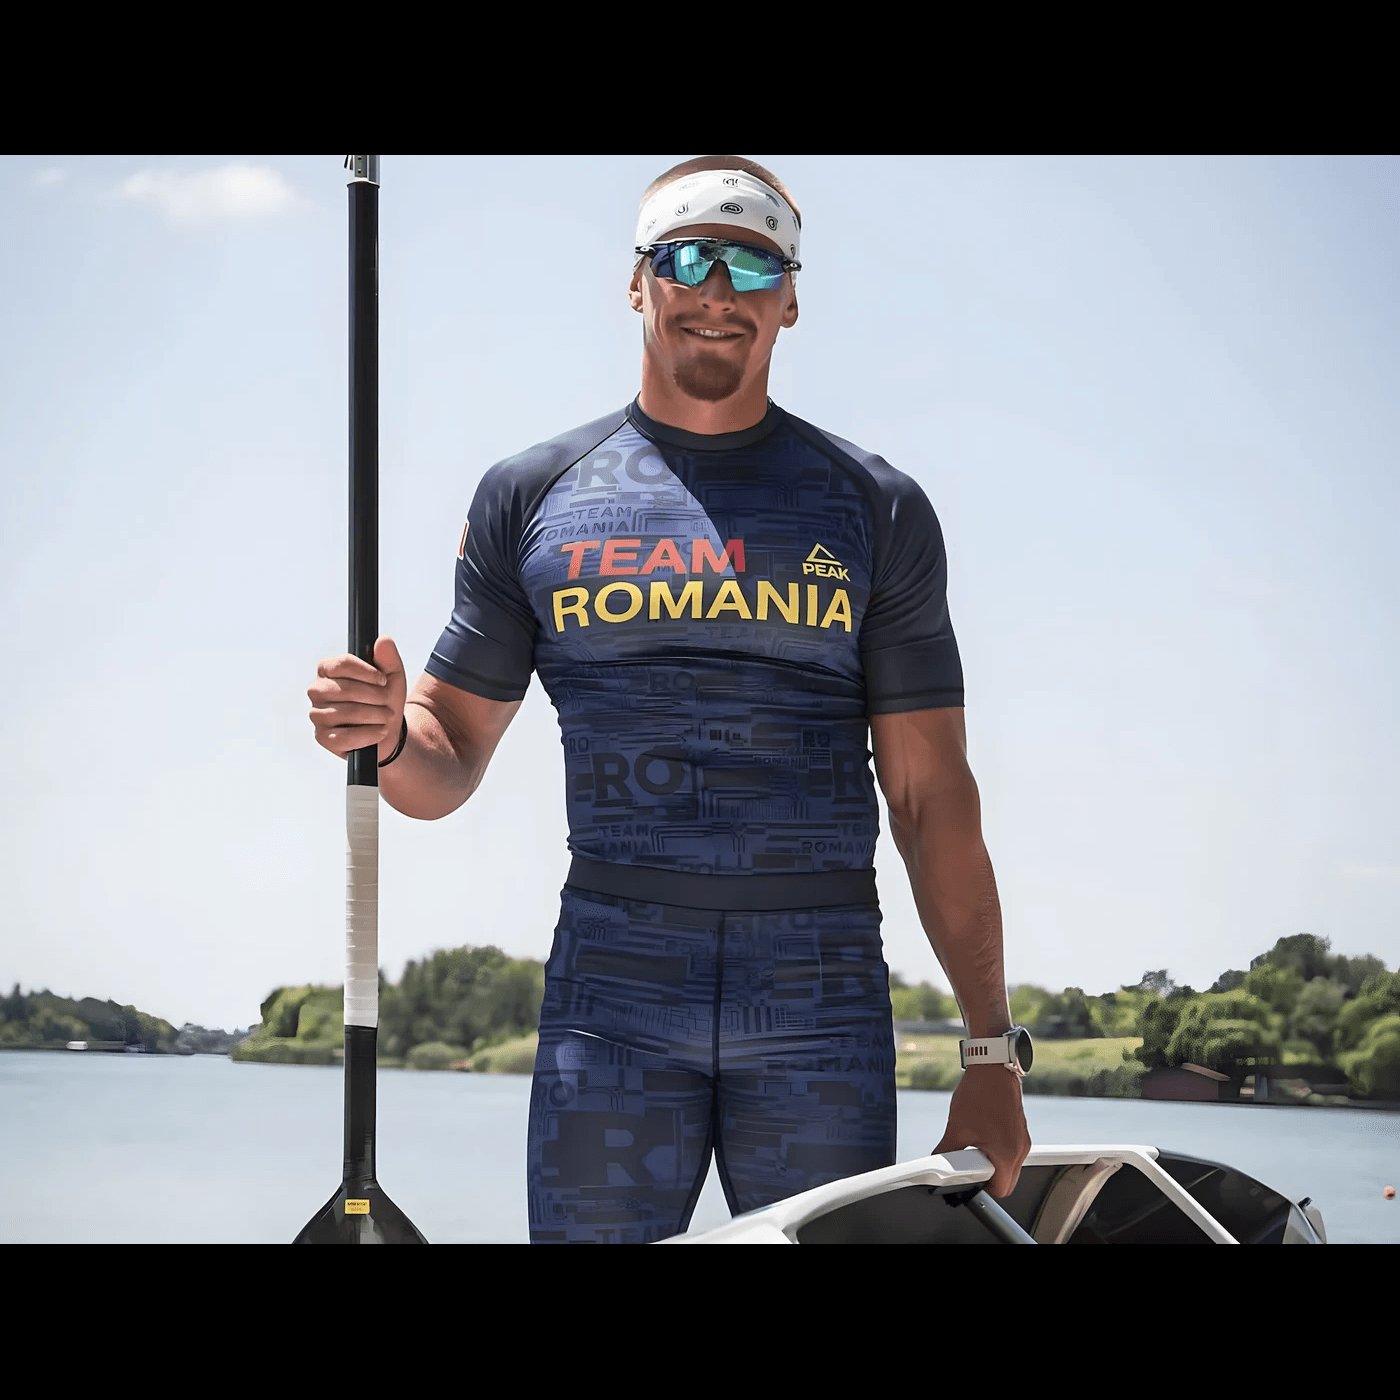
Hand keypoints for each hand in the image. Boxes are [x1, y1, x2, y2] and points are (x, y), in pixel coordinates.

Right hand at [308, 636, 407, 761]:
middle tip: (388, 701)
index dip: (366, 672)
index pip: (341, 664)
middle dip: (374, 696)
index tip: (383, 680)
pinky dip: (368, 734)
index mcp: (328, 670)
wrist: (387, 729)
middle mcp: (317, 691)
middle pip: (344, 689)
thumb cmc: (384, 699)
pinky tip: (380, 731)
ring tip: (387, 716)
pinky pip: (344, 737)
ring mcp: (317, 715)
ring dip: (374, 715)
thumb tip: (383, 641)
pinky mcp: (323, 738)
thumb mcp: (392, 677)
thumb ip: (389, 659)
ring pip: (345, 713)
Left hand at [932, 1068, 1031, 1197]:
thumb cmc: (980, 1093)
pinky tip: (981, 1135)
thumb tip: (937, 1162)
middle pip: (1007, 1180)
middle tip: (970, 1168)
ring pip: (1009, 1165)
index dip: (983, 1190)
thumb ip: (946, 1150)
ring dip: (992, 1163)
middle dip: (987, 1178)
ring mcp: (1022, 1138)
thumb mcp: (957, 1127)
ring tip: (974, 1148)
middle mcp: (1020, 1148)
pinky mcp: (1019, 1128)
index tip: (971, 1183)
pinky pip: (1010, 1149)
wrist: (992, 1066)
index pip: (1002, 1190)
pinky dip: (997, 1150)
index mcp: (1008, 1154)